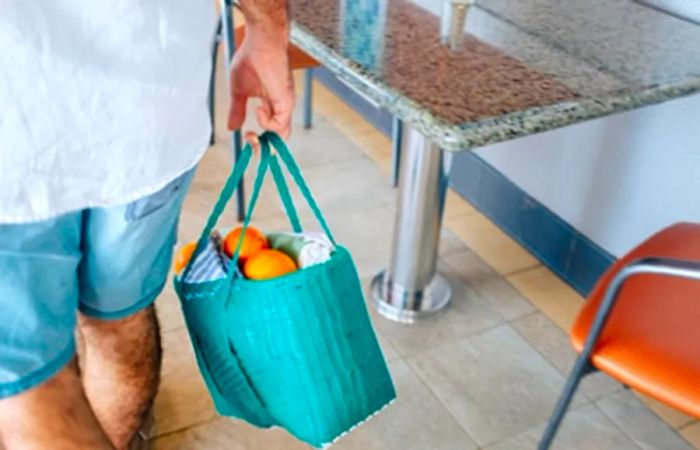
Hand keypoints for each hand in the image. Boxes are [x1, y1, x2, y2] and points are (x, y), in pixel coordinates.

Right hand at [227, 29, 294, 145]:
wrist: (259, 42)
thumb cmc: (250, 59)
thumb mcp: (238, 91)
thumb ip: (237, 110)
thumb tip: (232, 129)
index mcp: (271, 104)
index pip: (272, 130)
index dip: (261, 139)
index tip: (247, 137)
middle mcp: (281, 107)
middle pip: (279, 138)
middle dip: (264, 147)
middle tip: (250, 141)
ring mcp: (285, 105)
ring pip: (282, 134)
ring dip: (265, 137)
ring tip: (253, 125)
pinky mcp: (286, 101)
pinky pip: (279, 124)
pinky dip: (267, 123)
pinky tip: (258, 108)